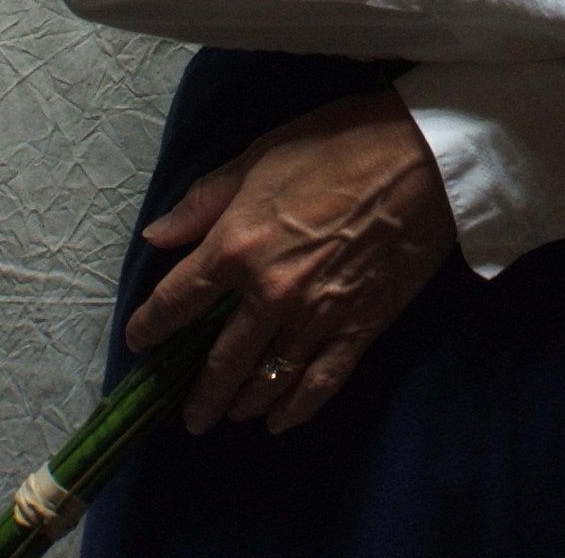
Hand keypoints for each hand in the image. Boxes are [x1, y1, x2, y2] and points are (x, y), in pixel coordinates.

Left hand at [124, 91, 456, 434]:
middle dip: (198, 393)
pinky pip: (320, 382)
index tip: (140, 340)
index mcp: (238, 244)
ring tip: (230, 413)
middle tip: (188, 413)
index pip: (176, 301)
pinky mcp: (359, 327)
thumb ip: (205, 200)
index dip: (151, 326)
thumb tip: (157, 236)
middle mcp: (269, 292)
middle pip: (220, 360)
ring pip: (266, 379)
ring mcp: (315, 316)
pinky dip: (295, 408)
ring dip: (241, 403)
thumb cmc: (339, 144)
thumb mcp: (262, 155)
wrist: (424, 156)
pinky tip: (279, 419)